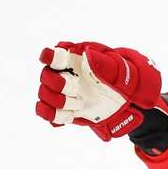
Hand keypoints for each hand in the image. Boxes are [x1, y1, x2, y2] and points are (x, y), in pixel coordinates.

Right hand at [36, 41, 167, 140]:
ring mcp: (60, 93)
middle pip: (46, 77)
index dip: (49, 56)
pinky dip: (54, 115)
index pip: (53, 56)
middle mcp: (62, 76)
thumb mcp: (114, 68)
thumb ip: (100, 60)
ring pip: (45, 96)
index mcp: (71, 61)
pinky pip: (47, 113)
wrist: (122, 99)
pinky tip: (69, 115)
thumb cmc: (115, 78)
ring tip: (79, 104)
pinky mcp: (62, 110)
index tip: (48, 57)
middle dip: (58, 84)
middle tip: (76, 89)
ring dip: (59, 101)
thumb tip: (87, 53)